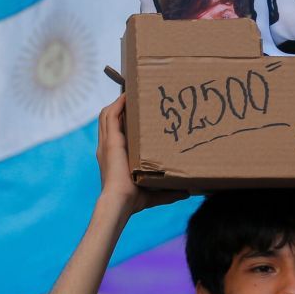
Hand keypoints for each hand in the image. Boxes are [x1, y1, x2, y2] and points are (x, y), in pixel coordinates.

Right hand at [96, 93, 186, 214]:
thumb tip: (187, 192)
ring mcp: (107, 143)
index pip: (115, 132)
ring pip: (107, 115)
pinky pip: (110, 116)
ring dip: (117, 102)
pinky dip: (118, 104)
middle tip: (134, 96)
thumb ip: (170, 192)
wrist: (121, 202)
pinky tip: (128, 95)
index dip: (122, 120)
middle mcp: (108, 147)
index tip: (136, 113)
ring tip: (131, 91)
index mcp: (114, 156)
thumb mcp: (154, 193)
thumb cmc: (134, 200)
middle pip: (109, 119)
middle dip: (119, 106)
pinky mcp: (111, 141)